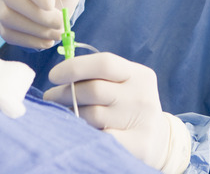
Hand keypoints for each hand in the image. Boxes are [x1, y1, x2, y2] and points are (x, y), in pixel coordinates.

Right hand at [0, 0, 80, 48]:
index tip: (51, 4)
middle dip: (38, 15)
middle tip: (60, 23)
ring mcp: (0, 2)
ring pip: (7, 18)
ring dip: (36, 30)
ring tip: (58, 32)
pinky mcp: (1, 22)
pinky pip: (8, 34)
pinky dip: (29, 41)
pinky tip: (48, 40)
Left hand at [44, 53, 189, 171]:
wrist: (158, 140)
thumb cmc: (128, 106)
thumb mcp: (123, 85)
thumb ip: (98, 77)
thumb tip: (60, 74)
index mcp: (139, 75)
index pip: (104, 63)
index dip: (74, 67)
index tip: (53, 75)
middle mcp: (142, 95)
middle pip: (93, 90)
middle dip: (65, 93)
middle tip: (51, 97)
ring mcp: (142, 121)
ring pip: (92, 115)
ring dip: (70, 115)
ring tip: (64, 114)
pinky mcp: (138, 145)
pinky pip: (99, 137)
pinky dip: (85, 134)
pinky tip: (79, 132)